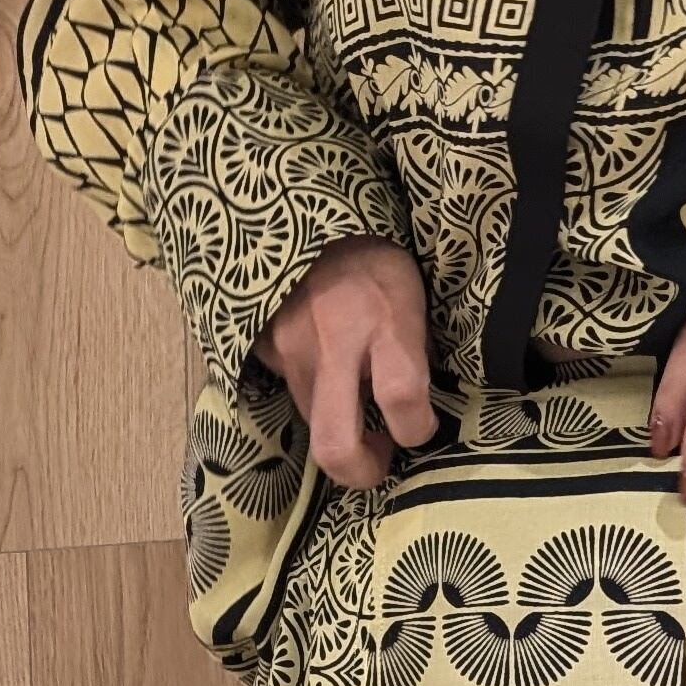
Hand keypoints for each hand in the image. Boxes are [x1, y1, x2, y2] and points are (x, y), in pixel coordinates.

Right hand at [255, 238, 436, 487]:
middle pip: (336, 446)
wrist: (303, 213)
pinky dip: (316, 394)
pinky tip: (328, 367)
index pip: (404, 400)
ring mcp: (291, 350)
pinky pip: (295, 393)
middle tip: (378, 460)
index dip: (417, 429)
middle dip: (360, 472)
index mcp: (386, 322)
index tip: (420, 426)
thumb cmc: (374, 256)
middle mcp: (334, 342)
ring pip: (314, 425)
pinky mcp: (265, 351)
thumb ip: (414, 352)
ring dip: (339, 427)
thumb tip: (416, 404)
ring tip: (356, 400)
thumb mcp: (411, 295)